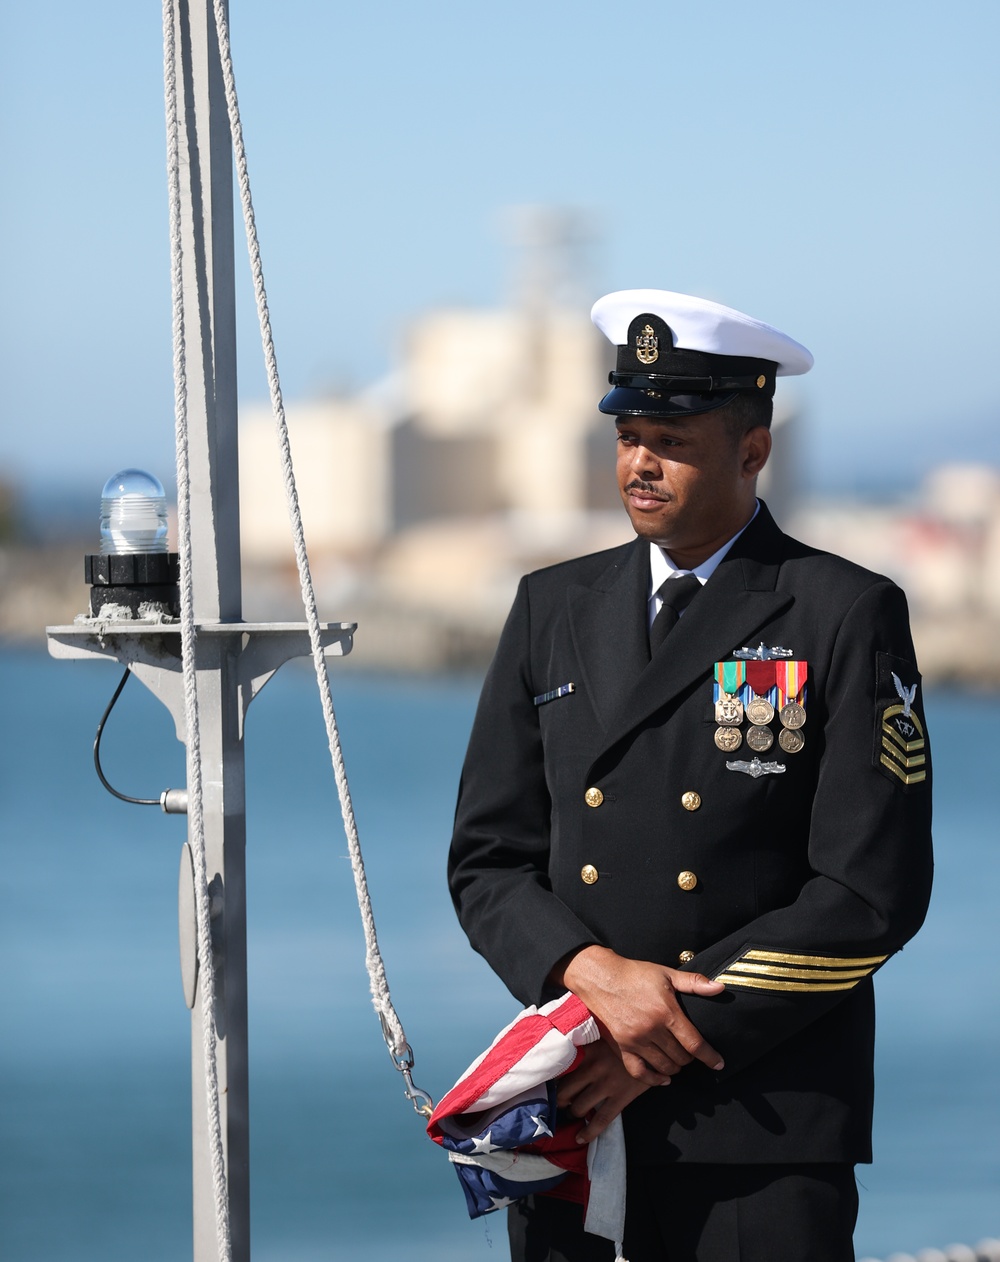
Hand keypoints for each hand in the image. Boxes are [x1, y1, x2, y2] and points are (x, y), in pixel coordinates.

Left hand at [556, 1038, 656, 1143]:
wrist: (657, 1047)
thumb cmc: (627, 1040)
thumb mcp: (604, 1034)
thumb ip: (586, 1042)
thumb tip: (562, 1048)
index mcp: (588, 1049)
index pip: (560, 1067)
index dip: (551, 1080)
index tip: (546, 1085)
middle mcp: (594, 1067)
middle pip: (564, 1091)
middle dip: (559, 1101)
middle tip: (560, 1103)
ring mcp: (607, 1084)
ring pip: (579, 1107)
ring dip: (572, 1114)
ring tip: (572, 1114)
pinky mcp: (620, 1098)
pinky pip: (600, 1120)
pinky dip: (588, 1132)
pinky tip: (580, 1137)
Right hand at [557, 946, 724, 1082]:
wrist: (601, 977)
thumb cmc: (635, 974)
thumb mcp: (666, 973)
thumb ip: (694, 982)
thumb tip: (719, 988)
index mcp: (666, 1012)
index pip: (694, 1043)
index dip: (710, 1056)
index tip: (718, 1064)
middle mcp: (651, 1029)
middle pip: (680, 1058)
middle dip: (690, 1058)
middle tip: (691, 1051)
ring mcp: (635, 1040)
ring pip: (664, 1067)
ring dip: (675, 1067)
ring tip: (678, 1060)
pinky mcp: (621, 1047)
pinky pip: (639, 1072)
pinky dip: (653, 1080)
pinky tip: (663, 1078)